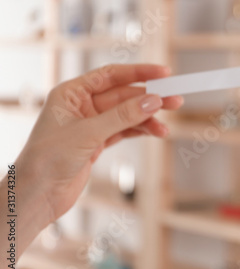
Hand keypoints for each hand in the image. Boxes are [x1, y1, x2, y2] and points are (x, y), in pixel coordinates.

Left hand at [15, 64, 182, 221]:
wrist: (36, 195)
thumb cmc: (47, 159)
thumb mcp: (88, 133)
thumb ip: (122, 116)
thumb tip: (152, 101)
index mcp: (72, 93)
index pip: (111, 75)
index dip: (139, 72)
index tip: (163, 73)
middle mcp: (82, 106)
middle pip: (123, 95)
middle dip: (149, 98)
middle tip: (174, 99)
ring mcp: (91, 125)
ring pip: (127, 115)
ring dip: (148, 118)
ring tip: (167, 123)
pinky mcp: (98, 142)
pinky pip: (125, 131)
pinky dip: (141, 131)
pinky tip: (156, 132)